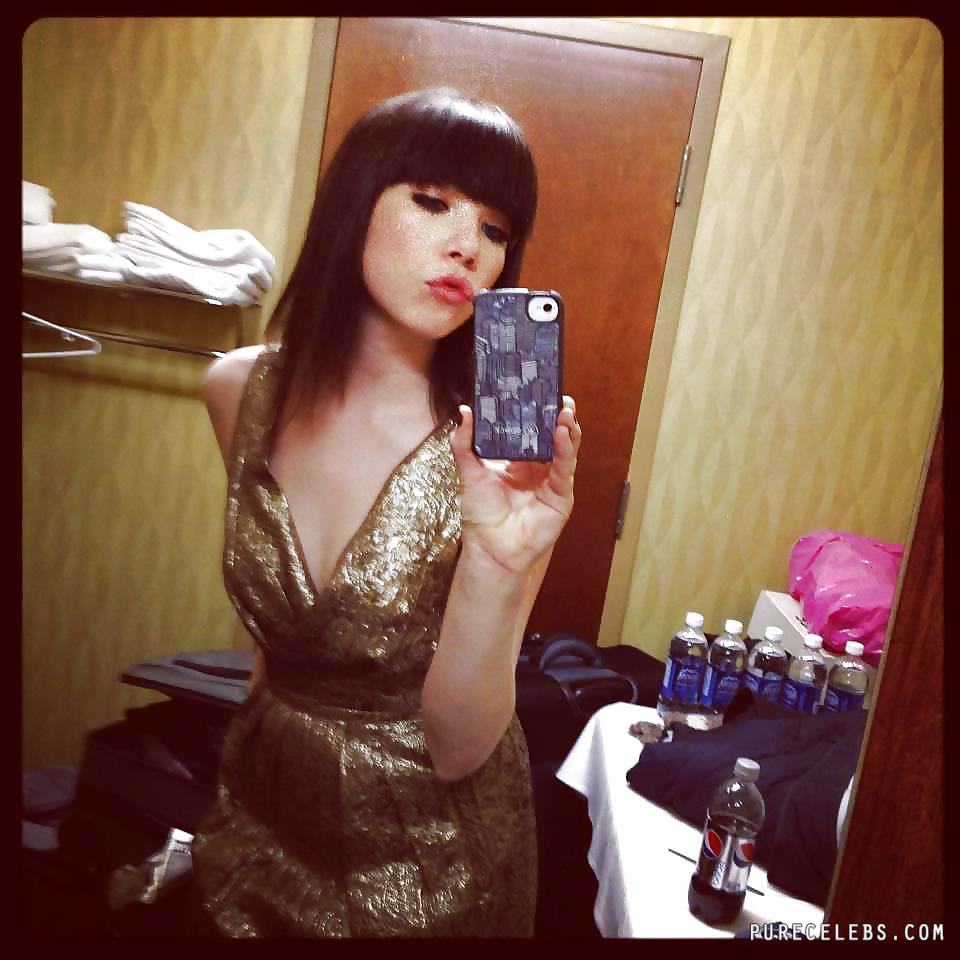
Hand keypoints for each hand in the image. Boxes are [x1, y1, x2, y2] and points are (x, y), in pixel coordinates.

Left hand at [449, 396, 581, 572]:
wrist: (490, 548)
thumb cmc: (481, 514)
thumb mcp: (469, 472)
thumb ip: (465, 444)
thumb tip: (463, 412)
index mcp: (518, 459)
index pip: (531, 429)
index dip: (535, 412)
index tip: (537, 390)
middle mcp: (538, 467)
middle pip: (552, 435)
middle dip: (557, 415)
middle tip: (558, 394)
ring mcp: (551, 480)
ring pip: (564, 448)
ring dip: (566, 428)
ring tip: (564, 410)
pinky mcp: (561, 495)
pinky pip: (564, 468)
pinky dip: (565, 449)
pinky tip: (563, 434)